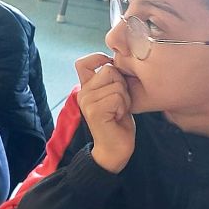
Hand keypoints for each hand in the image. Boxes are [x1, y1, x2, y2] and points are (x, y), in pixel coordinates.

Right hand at [74, 53, 135, 172]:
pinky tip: (118, 117)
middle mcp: (83, 93)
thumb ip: (110, 81)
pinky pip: (117, 97)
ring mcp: (87, 101)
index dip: (98, 58)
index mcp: (86, 88)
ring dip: (125, 98)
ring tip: (119, 111)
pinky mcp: (94, 110)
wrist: (115, 150)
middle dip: (122, 84)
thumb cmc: (118, 123)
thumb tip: (115, 62)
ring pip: (116, 84)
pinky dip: (123, 107)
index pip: (83, 63)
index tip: (111, 68)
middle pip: (109, 70)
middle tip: (120, 103)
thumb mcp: (114, 96)